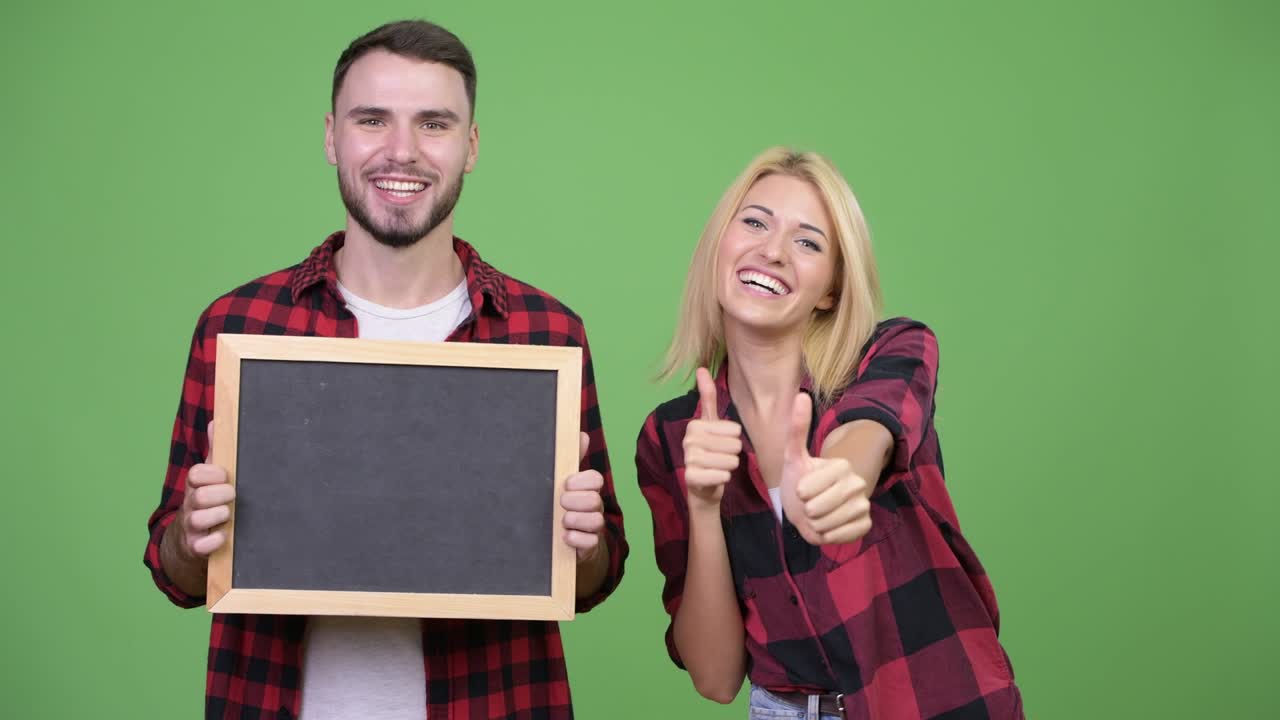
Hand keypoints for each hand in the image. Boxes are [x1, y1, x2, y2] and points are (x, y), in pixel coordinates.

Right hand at [177, 422, 235, 557]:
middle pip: (199, 496)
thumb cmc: (207, 502)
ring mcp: (190, 527)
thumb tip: (216, 421)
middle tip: (232, 496)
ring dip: (219, 516)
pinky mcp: (194, 547)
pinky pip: (201, 546)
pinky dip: (214, 541)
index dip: (212, 473)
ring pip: (198, 519)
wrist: (189, 539)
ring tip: (229, 515)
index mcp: (195, 486)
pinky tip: (224, 536)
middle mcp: (190, 505)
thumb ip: (216, 452)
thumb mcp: (211, 477)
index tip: (225, 475)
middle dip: (220, 495)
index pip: (196, 474)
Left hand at [562, 431, 605, 561]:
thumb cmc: (565, 507)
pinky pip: (590, 542)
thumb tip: (581, 434)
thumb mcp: (565, 484)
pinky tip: (564, 537)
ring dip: (575, 520)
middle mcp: (594, 507)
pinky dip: (576, 539)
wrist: (564, 541)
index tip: (566, 484)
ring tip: (562, 520)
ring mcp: (592, 528)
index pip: (595, 479)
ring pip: (596, 521)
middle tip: (561, 502)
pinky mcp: (589, 547)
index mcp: (588, 489)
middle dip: (576, 500)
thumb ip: (572, 459)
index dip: (582, 480)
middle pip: (595, 499)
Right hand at [681, 367, 742, 509]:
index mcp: (695, 425)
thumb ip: (707, 397)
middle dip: (732, 455)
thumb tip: (701, 368)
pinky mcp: (691, 478)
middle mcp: (688, 440)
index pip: (735, 430)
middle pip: (735, 445)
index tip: (720, 445)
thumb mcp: (711, 424)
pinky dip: (723, 479)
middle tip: (720, 459)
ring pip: (731, 461)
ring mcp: (688, 459)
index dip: (734, 440)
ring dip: (729, 468)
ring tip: (718, 468)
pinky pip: (722, 476)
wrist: (702, 488)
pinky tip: (715, 479)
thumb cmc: (711, 453)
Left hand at [779, 394, 871, 544]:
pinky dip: (829, 535)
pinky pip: (842, 535)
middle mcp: (857, 482)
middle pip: (817, 509)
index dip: (798, 493)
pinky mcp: (865, 524)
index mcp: (841, 465)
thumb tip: (801, 394)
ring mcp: (863, 503)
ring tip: (817, 515)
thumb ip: (798, 428)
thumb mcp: (793, 456)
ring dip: (816, 525)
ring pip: (827, 524)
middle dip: (806, 511)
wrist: (808, 507)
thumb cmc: (798, 480)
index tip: (802, 488)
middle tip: (809, 504)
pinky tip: (829, 526)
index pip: (806, 489)